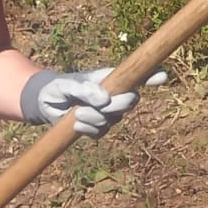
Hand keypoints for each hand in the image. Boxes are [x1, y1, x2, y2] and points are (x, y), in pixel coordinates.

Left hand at [21, 67, 165, 137]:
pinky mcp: (98, 127)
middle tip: (100, 104)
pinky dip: (89, 129)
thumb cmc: (59, 87)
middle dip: (118, 105)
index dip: (153, 76)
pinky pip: (101, 132)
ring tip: (78, 113)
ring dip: (96, 118)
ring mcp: (108, 112)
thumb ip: (85, 89)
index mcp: (113, 78)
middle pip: (131, 101)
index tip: (163, 76)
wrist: (45, 103)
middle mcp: (115, 94)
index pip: (139, 76)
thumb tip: (105, 99)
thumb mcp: (67, 85)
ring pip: (114, 119)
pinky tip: (76, 124)